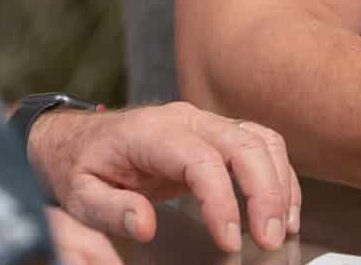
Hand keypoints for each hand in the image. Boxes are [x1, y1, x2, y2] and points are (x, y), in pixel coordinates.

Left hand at [26, 101, 299, 253]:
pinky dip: (279, 175)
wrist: (79, 140)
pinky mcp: (216, 134)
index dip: (223, 201)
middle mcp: (184, 119)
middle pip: (242, 144)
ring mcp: (203, 123)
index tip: (229, 240)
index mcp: (150, 132)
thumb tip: (146, 225)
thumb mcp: (81, 195)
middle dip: (265, 192)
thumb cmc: (82, 167)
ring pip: (260, 140)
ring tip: (281, 229)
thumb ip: (112, 210)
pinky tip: (281, 210)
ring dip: (279, 183)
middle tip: (269, 239)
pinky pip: (260, 144)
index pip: (201, 160)